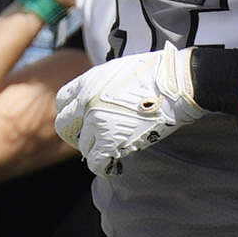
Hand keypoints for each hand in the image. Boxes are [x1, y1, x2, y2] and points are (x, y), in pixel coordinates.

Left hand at [52, 47, 204, 175]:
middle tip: (90, 138)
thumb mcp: (118, 70)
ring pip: (82, 147)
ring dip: (94, 150)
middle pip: (64, 126)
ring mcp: (96, 124)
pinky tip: (115, 165)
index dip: (71, 112)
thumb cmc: (155, 74)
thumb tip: (100, 96)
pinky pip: (97, 163)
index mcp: (87, 82)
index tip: (80, 118)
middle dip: (76, 134)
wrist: (175, 85)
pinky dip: (104, 166)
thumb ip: (101, 84)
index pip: (62, 101)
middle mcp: (86, 103)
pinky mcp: (111, 142)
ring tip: (109, 150)